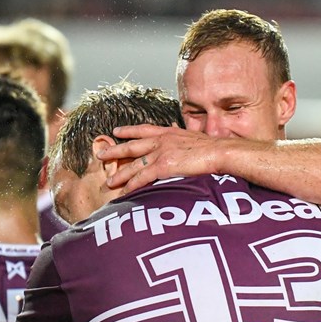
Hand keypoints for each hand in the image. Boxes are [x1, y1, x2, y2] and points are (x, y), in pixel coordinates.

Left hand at [99, 124, 220, 194]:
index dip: (128, 130)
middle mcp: (161, 140)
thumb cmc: (213, 148)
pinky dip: (132, 185)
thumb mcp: (194, 137)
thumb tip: (182, 136)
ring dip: (120, 174)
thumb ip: (183, 138)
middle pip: (131, 146)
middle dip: (114, 151)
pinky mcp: (163, 166)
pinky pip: (142, 178)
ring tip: (109, 181)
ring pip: (133, 165)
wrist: (220, 152)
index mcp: (168, 132)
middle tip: (100, 155)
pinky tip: (125, 192)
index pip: (143, 130)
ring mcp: (160, 153)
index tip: (116, 131)